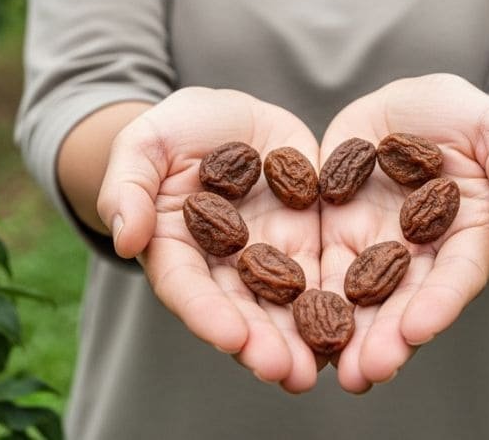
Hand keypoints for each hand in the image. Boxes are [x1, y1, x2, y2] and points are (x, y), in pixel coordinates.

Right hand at [96, 87, 321, 392]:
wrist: (226, 115)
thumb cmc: (173, 130)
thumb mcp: (143, 144)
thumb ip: (127, 187)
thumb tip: (124, 239)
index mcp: (175, 249)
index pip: (188, 289)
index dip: (208, 315)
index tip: (231, 338)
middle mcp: (223, 266)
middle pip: (242, 310)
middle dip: (264, 344)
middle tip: (288, 372)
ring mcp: (267, 255)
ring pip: (287, 304)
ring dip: (306, 338)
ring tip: (328, 365)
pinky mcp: (307, 239)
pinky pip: (327, 272)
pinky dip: (343, 301)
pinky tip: (364, 324)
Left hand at [318, 74, 488, 392]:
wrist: (412, 105)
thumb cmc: (464, 117)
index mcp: (467, 235)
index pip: (456, 275)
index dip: (439, 303)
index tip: (418, 329)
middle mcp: (421, 255)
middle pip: (405, 302)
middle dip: (386, 338)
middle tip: (366, 371)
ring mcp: (377, 247)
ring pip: (359, 300)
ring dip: (345, 336)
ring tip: (328, 369)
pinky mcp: (337, 234)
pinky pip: (319, 270)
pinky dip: (306, 301)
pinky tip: (286, 329)